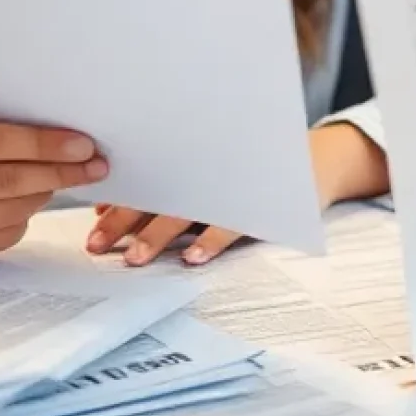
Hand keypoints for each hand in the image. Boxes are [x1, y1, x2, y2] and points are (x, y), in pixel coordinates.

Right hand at [0, 100, 107, 266]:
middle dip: (60, 172)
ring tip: (66, 177)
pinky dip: (26, 216)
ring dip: (47, 193)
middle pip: (9, 181)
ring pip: (13, 210)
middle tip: (96, 164)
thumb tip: (58, 110)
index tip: (84, 144)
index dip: (44, 143)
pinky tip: (29, 199)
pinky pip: (6, 235)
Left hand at [87, 122, 390, 267]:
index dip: (120, 200)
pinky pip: (232, 224)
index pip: (150, 176)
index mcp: (196, 157)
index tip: (94, 224)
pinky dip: (210, 241)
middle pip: (161, 193)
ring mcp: (237, 184)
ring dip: (158, 234)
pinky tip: (192, 258)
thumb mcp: (208, 167)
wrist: (321, 159)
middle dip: (126, 221)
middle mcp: (212, 168)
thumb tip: (105, 210)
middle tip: (97, 245)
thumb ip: (162, 182)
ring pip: (188, 210)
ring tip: (134, 257)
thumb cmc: (251, 164)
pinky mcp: (263, 202)